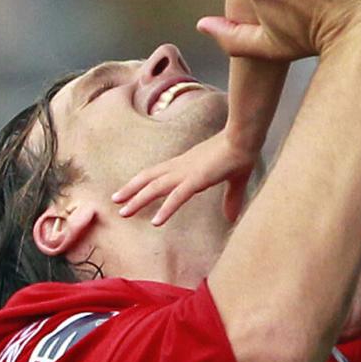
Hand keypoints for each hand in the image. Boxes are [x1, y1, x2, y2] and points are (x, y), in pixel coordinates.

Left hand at [112, 129, 255, 226]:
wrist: (245, 138)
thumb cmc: (240, 153)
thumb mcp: (234, 181)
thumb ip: (231, 199)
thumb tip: (231, 218)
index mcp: (186, 164)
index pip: (158, 173)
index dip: (142, 182)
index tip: (129, 191)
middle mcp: (181, 167)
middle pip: (149, 178)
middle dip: (131, 190)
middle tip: (115, 201)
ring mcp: (187, 173)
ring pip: (156, 187)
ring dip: (138, 199)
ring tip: (123, 212)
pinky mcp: (197, 179)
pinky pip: (177, 197)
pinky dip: (166, 209)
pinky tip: (156, 222)